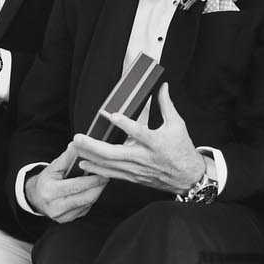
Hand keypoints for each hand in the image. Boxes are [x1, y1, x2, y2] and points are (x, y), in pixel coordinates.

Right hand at [25, 142, 108, 222]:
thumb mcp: (53, 167)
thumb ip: (67, 157)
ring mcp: (62, 216)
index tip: (103, 172)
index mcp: (50, 192)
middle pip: (85, 197)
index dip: (92, 179)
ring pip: (87, 204)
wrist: (35, 198)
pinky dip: (91, 198)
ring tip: (102, 181)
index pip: (76, 186)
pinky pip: (85, 209)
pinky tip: (94, 190)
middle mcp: (55, 207)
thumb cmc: (46, 180)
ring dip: (97, 192)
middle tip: (107, 175)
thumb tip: (79, 145)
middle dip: (99, 186)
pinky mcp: (68, 219)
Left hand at [72, 86, 207, 193]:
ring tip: (75, 147)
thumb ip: (166, 104)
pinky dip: (97, 169)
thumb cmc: (182, 149)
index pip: (139, 132)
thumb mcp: (177, 124)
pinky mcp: (134, 177)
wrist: (187, 177)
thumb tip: (162, 86)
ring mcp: (137, 169)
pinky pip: (112, 174)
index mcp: (156, 142)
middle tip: (78, 137)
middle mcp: (144, 157)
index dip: (125, 124)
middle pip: (115, 153)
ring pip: (110, 164)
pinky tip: (83, 163)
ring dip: (90, 156)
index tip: (112, 115)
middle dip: (94, 146)